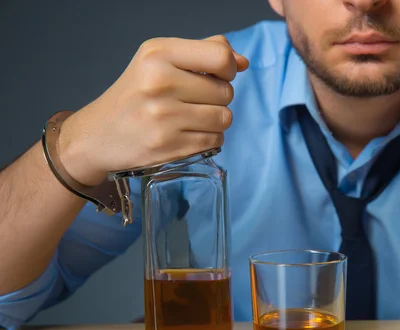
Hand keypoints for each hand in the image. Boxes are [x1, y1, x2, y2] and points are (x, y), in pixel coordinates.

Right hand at [58, 35, 248, 185]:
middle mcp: (159, 83)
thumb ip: (203, 52)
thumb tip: (242, 62)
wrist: (98, 134)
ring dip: (216, 120)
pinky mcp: (168, 146)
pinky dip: (209, 138)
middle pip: (226, 91)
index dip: (228, 68)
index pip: (220, 57)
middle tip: (194, 100)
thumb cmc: (136, 94)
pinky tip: (188, 133)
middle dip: (218, 97)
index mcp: (158, 54)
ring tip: (192, 117)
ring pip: (224, 118)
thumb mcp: (160, 60)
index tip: (218, 74)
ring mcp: (163, 118)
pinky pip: (215, 141)